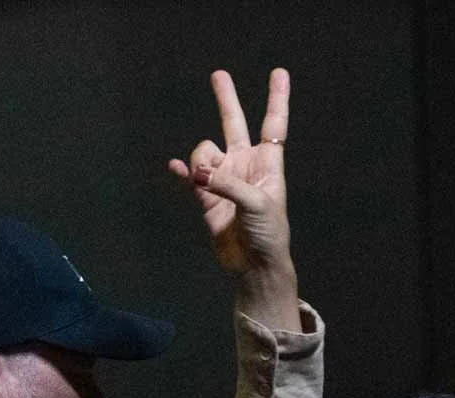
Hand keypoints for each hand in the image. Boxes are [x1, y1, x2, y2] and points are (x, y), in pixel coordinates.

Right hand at [169, 68, 298, 329]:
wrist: (254, 266)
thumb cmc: (268, 234)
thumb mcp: (257, 204)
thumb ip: (227, 183)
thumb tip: (196, 172)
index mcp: (267, 163)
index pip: (273, 123)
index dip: (276, 98)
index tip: (279, 73)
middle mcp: (245, 166)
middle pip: (234, 124)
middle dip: (226, 100)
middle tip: (218, 75)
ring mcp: (224, 181)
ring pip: (205, 154)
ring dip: (201, 163)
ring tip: (205, 182)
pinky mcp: (207, 200)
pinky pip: (191, 178)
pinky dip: (183, 172)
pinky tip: (175, 167)